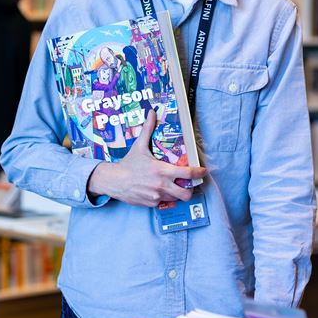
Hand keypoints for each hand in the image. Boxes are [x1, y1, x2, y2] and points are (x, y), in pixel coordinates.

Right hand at [87, 111, 206, 206]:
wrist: (113, 181)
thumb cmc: (128, 164)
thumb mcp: (139, 146)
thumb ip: (148, 130)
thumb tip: (152, 112)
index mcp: (162, 170)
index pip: (187, 173)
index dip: (198, 173)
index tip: (203, 171)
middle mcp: (161, 185)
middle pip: (186, 194)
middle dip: (190, 190)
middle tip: (189, 185)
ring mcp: (156, 196)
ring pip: (175, 199)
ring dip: (176, 193)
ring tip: (173, 186)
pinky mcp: (151, 204)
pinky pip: (163, 202)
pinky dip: (163, 197)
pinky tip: (157, 190)